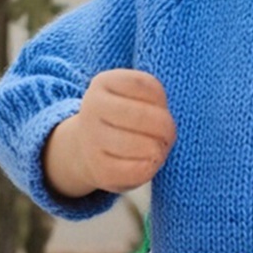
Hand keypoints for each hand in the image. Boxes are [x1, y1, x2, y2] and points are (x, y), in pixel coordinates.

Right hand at [43, 68, 176, 197]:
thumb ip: (153, 102)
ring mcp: (92, 139)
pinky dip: (151, 168)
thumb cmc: (122, 120)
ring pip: (144, 145)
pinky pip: (139, 170)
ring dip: (160, 150)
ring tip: (156, 150)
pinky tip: (146, 164)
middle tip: (166, 136)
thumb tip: (164, 136)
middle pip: (146, 117)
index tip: (157, 109)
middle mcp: (92, 108)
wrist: (86, 149)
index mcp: (103, 83)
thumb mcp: (134, 97)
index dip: (162, 102)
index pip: (148, 86)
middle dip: (166, 129)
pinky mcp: (99, 169)